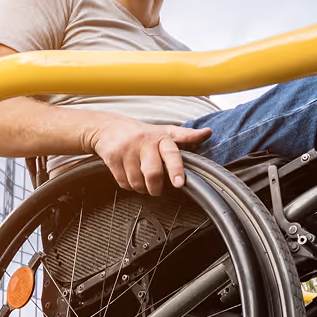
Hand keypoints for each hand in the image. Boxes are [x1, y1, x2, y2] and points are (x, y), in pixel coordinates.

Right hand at [87, 116, 212, 195]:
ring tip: (143, 180)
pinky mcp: (113, 158)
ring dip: (141, 188)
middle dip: (156, 188)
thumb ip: (186, 135)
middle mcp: (144, 142)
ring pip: (137, 182)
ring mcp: (127, 150)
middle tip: (157, 189)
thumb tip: (207, 133)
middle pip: (153, 174)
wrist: (108, 127)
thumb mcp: (165, 131)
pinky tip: (130, 176)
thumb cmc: (142, 133)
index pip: (171, 153)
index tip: (179, 183)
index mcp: (161, 137)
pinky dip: (129, 185)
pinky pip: (124, 183)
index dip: (176, 169)